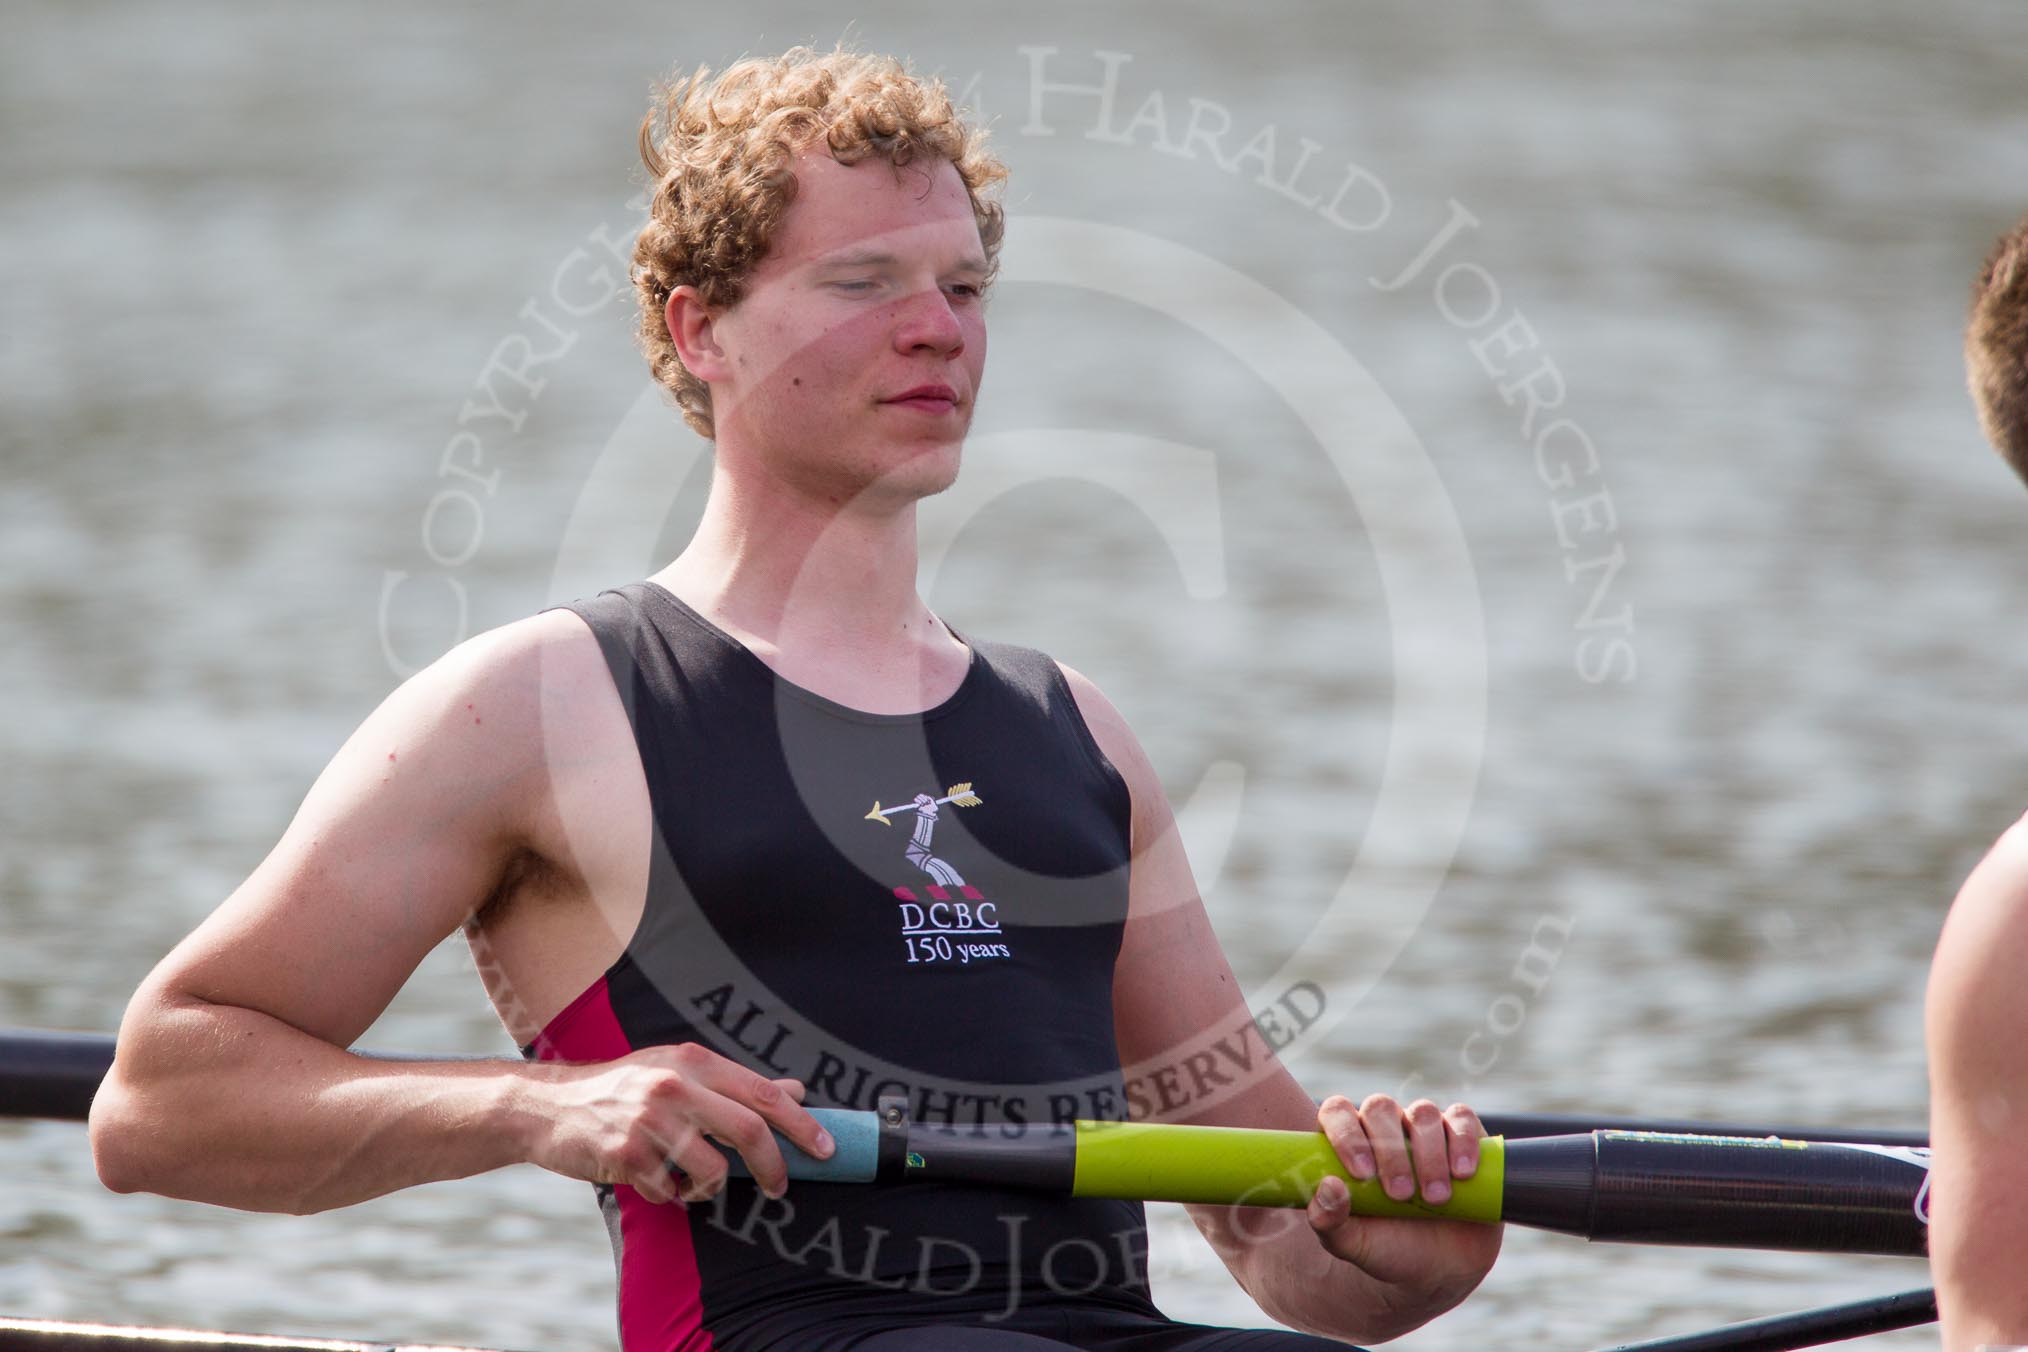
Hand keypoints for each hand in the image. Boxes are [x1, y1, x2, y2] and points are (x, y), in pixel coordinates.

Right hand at [529, 1043, 833, 1204]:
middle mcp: (675, 1085)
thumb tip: (795, 1092)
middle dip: (775, 1166)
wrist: (548, 1105)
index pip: (762, 1093)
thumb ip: (735, 1085)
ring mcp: (649, 1120)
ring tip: (694, 1183)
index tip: (826, 1148)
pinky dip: (671, 1195)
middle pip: (748, 1131)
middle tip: (781, 1188)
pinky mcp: (624, 1154)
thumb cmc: (622, 1089)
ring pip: (714, 1169)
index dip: (800, 1123)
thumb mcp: (679, 1072)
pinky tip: (657, 1182)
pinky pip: (670, 1191)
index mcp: (694, 1062)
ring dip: (712, 1188)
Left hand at [1306, 1093, 1502, 1295]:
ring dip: (1429, 1154)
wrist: (1439, 1268)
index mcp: (1348, 1144)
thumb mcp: (1352, 1244)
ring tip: (1435, 1198)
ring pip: (1423, 1113)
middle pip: (1380, 1108)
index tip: (1362, 1173)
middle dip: (1391, 1152)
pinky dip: (1464, 1141)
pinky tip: (1463, 1173)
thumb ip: (1328, 1221)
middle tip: (1400, 1194)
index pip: (1337, 1112)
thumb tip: (1328, 1186)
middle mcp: (1383, 1128)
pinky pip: (1463, 1118)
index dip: (1346, 1133)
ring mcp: (1423, 1129)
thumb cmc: (1386, 1247)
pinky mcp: (1462, 1137)